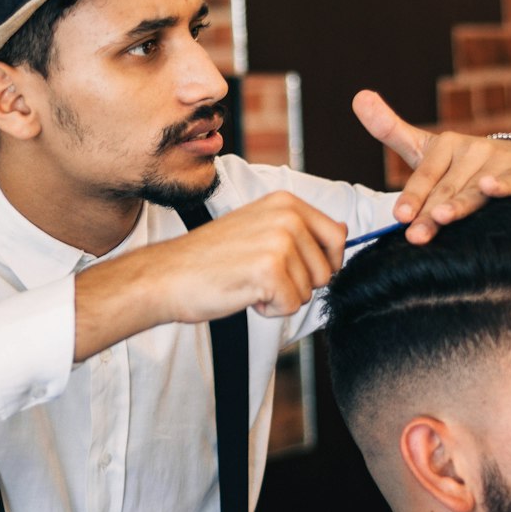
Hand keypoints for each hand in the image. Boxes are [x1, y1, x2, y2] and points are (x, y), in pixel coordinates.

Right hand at [73, 192, 346, 359]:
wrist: (166, 275)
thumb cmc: (210, 259)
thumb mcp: (259, 228)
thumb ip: (299, 230)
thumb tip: (344, 235)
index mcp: (286, 201)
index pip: (338, 236)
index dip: (322, 263)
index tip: (290, 268)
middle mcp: (287, 215)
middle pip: (327, 269)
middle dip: (299, 283)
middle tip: (259, 275)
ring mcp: (279, 240)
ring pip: (310, 291)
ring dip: (281, 297)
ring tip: (247, 281)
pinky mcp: (269, 269)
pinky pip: (292, 306)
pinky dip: (269, 309)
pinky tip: (243, 292)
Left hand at [352, 90, 510, 241]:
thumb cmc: (463, 165)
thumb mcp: (427, 148)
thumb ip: (391, 130)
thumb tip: (358, 95)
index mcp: (444, 145)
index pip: (424, 176)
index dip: (412, 196)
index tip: (399, 216)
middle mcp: (469, 150)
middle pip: (446, 189)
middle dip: (430, 214)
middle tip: (415, 235)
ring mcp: (496, 160)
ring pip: (473, 190)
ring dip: (459, 205)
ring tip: (442, 217)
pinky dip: (503, 185)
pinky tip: (491, 188)